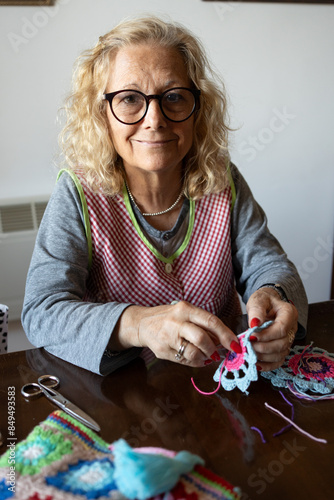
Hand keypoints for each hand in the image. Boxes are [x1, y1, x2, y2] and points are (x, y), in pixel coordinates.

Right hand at [115, 301, 240, 366]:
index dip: (226, 335)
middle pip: (202, 338)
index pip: (211, 321)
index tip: (236, 345)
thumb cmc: (170, 318)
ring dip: (204, 357)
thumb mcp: (186, 313)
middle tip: (218, 353)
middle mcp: (176, 322)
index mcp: (185, 309)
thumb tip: (226, 339)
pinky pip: (184, 361)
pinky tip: (195, 357)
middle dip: (214, 349)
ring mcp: (168, 337)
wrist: (142, 324)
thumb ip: (204, 324)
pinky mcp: (162, 351)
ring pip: (194, 353)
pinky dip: (194, 362)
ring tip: (205, 355)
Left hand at [246, 287, 297, 370]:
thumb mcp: (258, 300)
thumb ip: (257, 310)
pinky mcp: (283, 348)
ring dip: (264, 357)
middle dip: (264, 347)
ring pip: (281, 354)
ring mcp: (289, 339)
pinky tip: (256, 364)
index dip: (267, 335)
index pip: (282, 328)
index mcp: (289, 313)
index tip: (252, 336)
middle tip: (248, 346)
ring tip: (250, 353)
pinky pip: (279, 361)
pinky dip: (268, 365)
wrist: (267, 304)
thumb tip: (254, 324)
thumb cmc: (263, 301)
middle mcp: (292, 328)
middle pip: (282, 343)